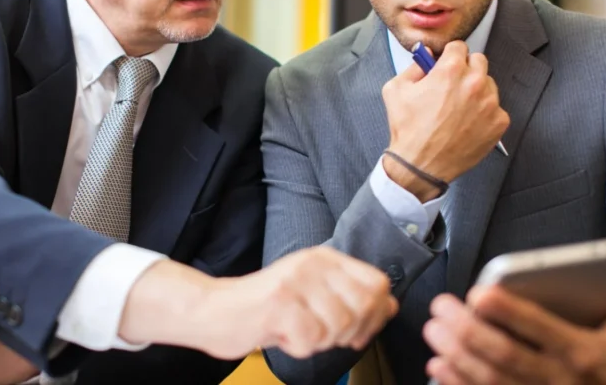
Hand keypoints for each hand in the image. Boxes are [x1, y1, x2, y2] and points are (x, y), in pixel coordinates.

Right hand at [193, 247, 398, 359]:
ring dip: (320, 341)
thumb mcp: (313, 294)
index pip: (377, 283)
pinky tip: (282, 336)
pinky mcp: (278, 304)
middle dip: (348, 332)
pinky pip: (311, 339)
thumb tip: (391, 305)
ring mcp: (295, 282)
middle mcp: (312, 264)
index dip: (375, 314)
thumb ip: (351, 297)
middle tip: (321, 333)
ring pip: (339, 325)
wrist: (214, 310)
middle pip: (363, 306)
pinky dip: (298, 348)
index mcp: (325, 258)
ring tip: (297, 331)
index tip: (356, 329)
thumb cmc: (265, 307)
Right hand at [382, 41, 508, 201]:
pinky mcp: (498, 122)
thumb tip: (425, 58)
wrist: (420, 165)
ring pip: (489, 85)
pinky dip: (484, 113)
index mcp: (451, 71)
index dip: (449, 55)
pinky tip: (467, 122)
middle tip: (453, 84)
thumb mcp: (396, 90)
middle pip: (479, 61)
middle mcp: (474, 83)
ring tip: (459, 108)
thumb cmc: (408, 131)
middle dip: (466, 69)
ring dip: (477, 91)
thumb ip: (413, 67)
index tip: (447, 62)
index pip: (459, 46)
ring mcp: (490, 104)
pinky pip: (496, 108)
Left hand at [424, 222, 605, 384]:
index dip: (509, 313)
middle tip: (440, 307)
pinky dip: (457, 383)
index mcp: (585, 353)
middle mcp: (560, 381)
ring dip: (456, 355)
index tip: (478, 293)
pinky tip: (438, 364)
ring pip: (490, 380)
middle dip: (468, 332)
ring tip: (433, 329)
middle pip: (506, 357)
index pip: (541, 330)